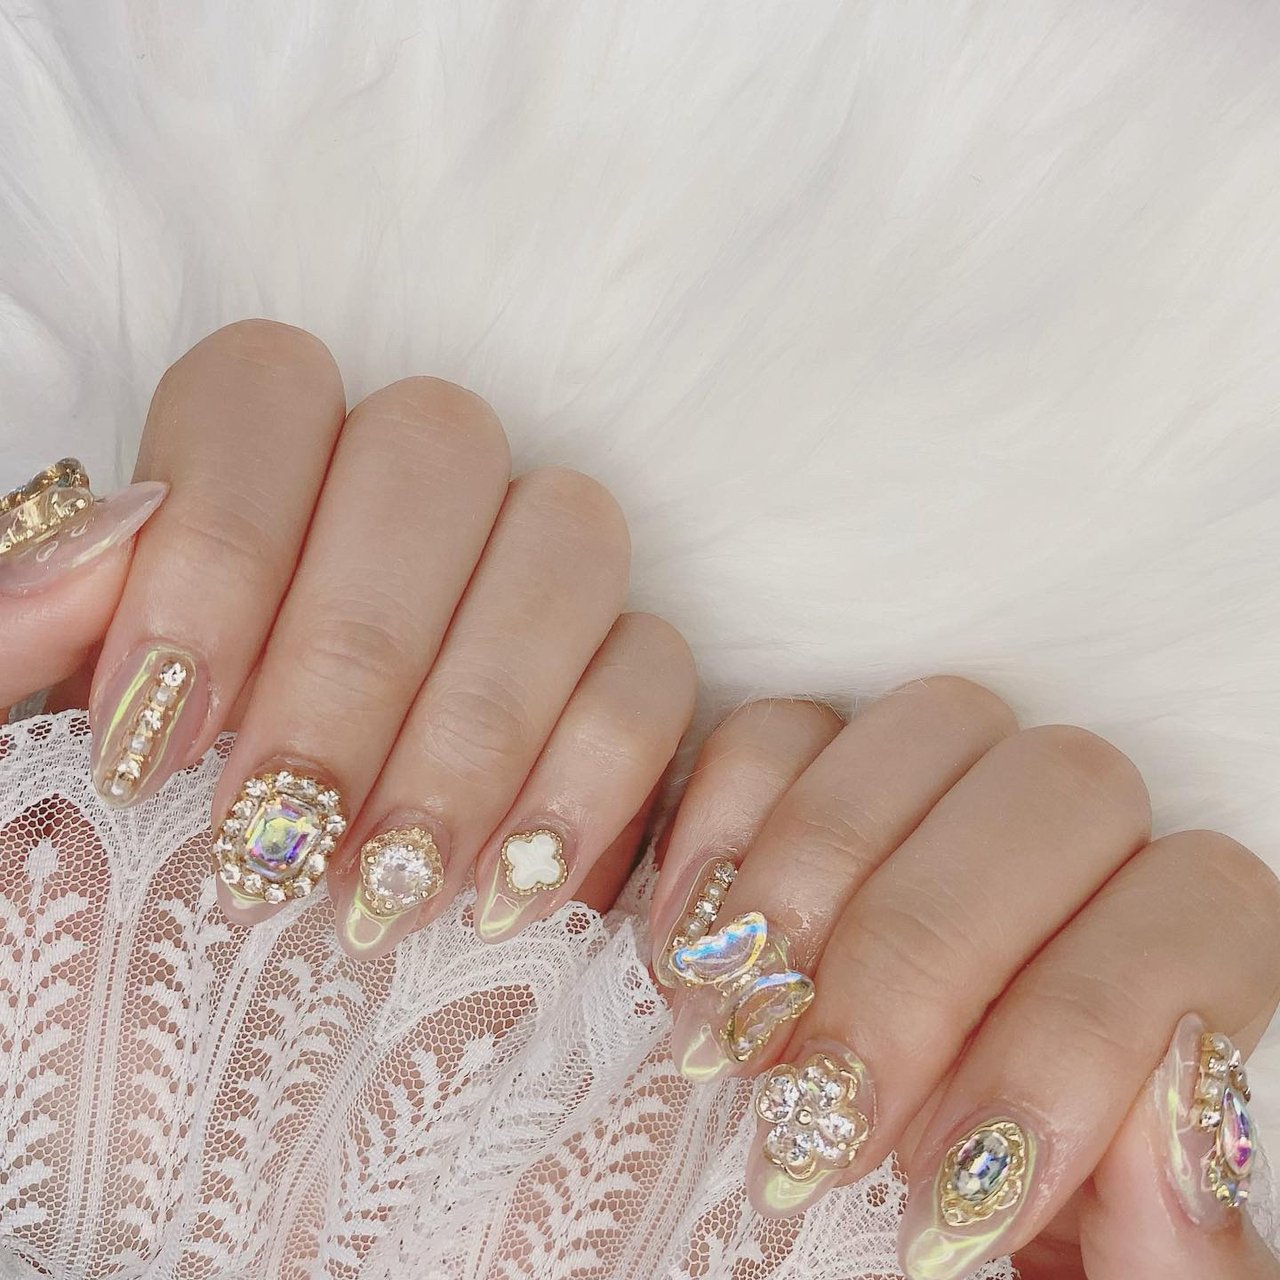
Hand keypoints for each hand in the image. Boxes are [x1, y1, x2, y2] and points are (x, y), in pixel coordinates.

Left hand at [2, 320, 694, 954]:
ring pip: (573, 533)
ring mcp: (520, 622)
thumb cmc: (81, 957)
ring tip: (395, 886)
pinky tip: (508, 895)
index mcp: (237, 532)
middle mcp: (393, 545)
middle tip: (284, 834)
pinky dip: (592, 776)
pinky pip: (659, 671)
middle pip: (440, 447)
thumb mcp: (4, 797)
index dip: (228, 541)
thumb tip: (121, 520)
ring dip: (481, 714)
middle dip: (360, 650)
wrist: (188, 1142)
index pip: (270, 392)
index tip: (162, 740)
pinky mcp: (614, 728)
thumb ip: (13, 638)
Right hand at [649, 681, 1279, 1278]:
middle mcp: (1060, 873)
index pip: (1196, 903)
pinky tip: (687, 954)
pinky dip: (724, 826)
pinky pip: (774, 728)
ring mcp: (923, 815)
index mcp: (1161, 994)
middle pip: (1064, 789)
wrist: (775, 1255)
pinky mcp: (787, 798)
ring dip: (823, 880)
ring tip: (740, 1042)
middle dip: (927, 959)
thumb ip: (1184, 1258)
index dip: (1081, 1030)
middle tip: (825, 1116)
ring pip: (935, 722)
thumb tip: (1183, 1094)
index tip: (957, 1191)